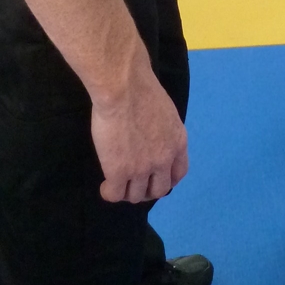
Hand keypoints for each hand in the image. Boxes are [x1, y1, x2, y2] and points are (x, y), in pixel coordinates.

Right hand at [91, 65, 187, 203]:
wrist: (123, 89)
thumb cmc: (141, 90)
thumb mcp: (165, 112)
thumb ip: (164, 130)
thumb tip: (154, 136)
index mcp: (178, 142)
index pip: (179, 173)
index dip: (167, 179)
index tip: (156, 178)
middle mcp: (164, 159)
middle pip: (159, 190)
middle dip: (146, 190)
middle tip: (134, 183)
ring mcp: (142, 168)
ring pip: (136, 196)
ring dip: (127, 192)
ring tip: (117, 183)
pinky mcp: (119, 172)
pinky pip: (115, 195)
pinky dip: (110, 193)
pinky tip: (106, 186)